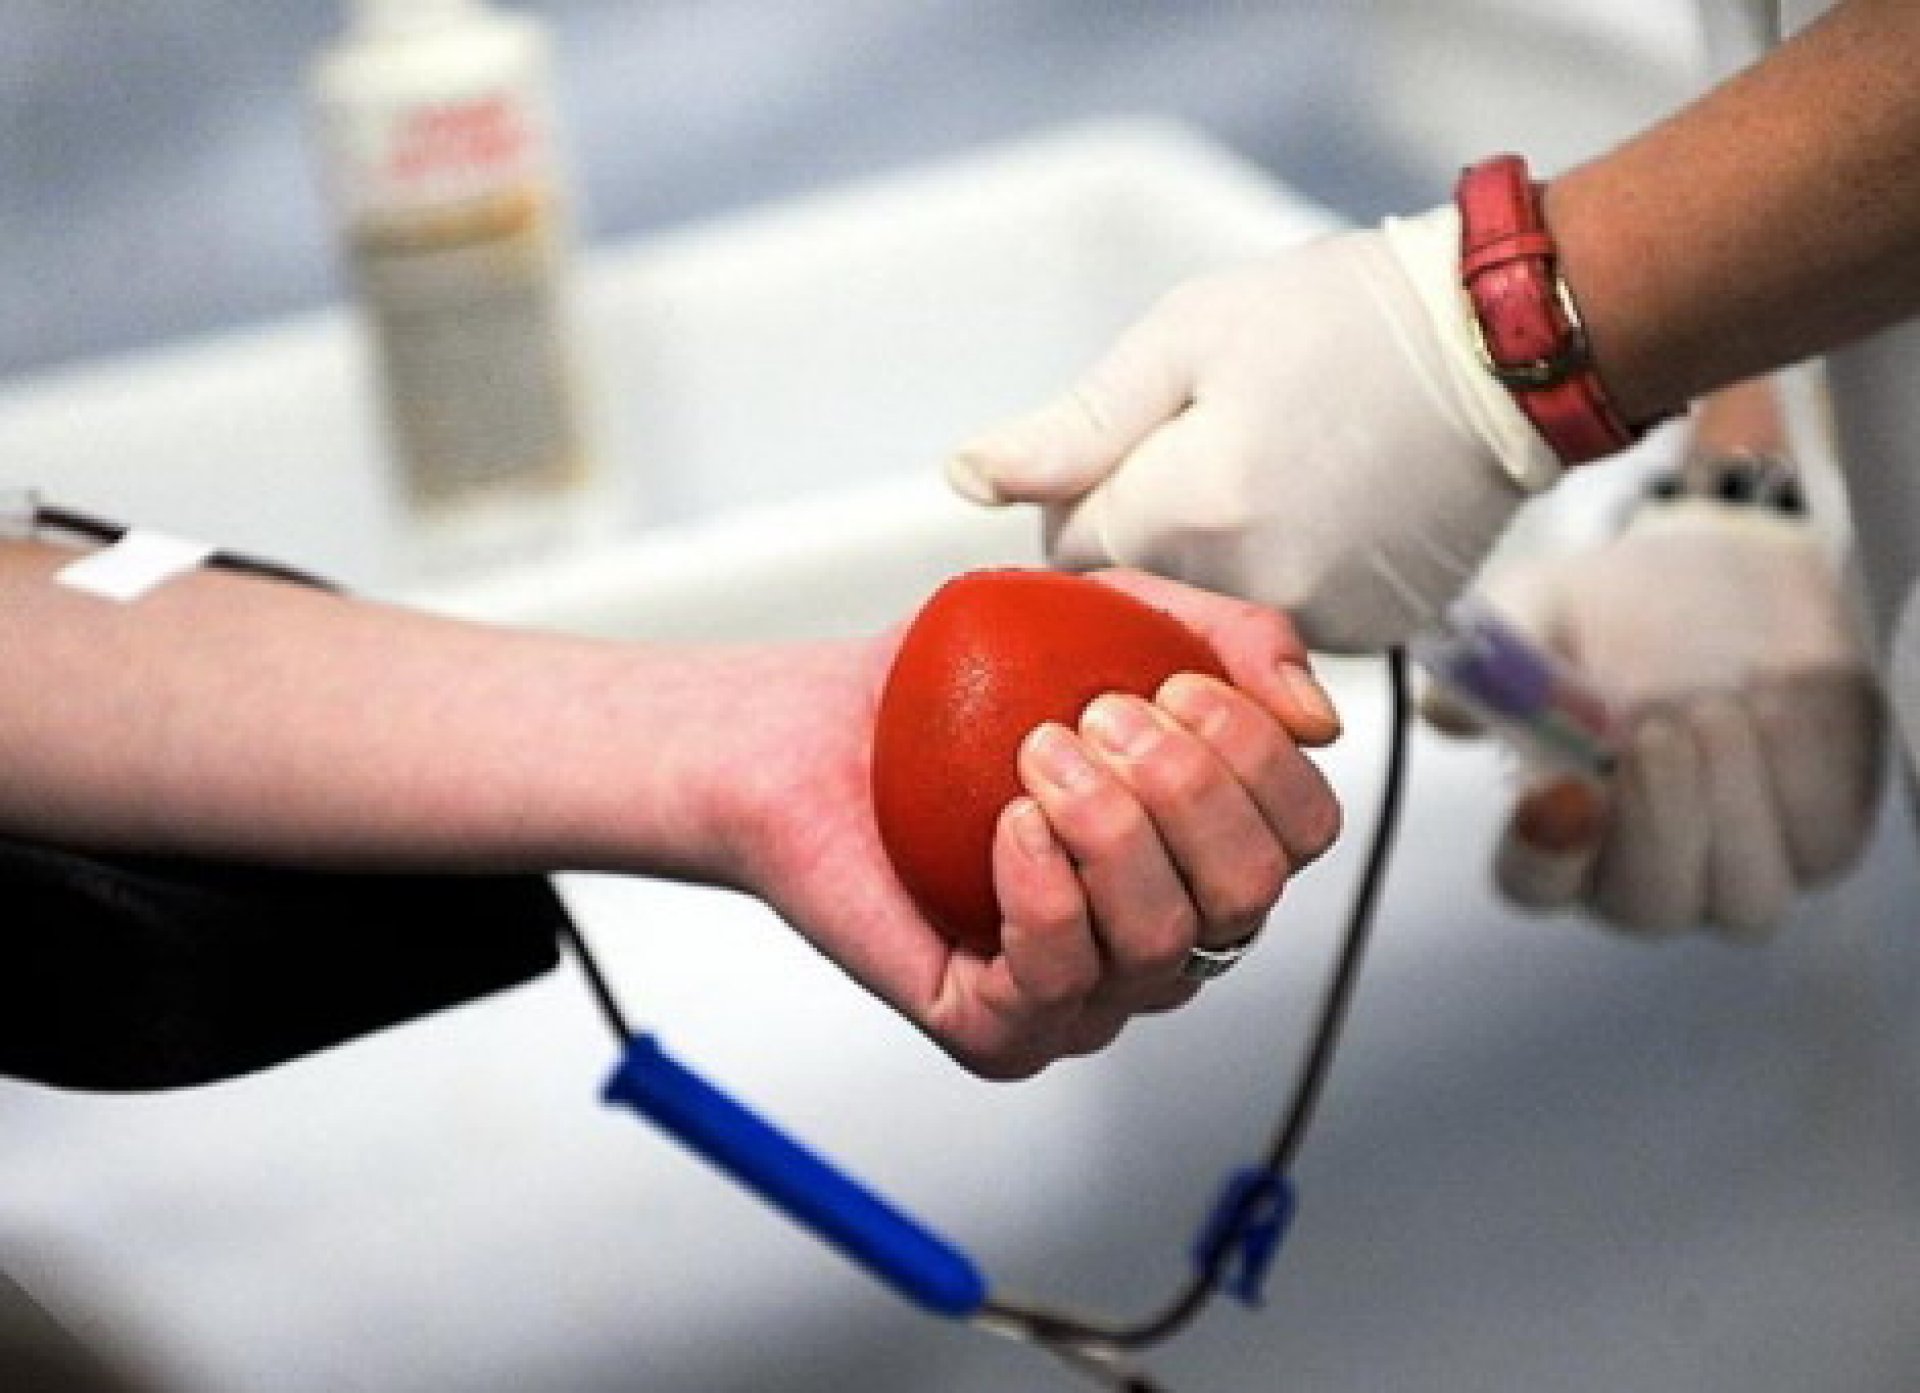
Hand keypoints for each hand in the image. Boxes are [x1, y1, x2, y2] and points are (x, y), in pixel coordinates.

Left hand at [710, 571, 1342, 1078]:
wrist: (812, 731)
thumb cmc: (957, 686)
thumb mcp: (1110, 614)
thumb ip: (1228, 636)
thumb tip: (1319, 719)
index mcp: (1201, 850)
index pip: (1301, 830)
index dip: (1259, 756)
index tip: (1171, 684)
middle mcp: (1161, 934)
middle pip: (1247, 893)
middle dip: (1183, 787)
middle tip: (1091, 716)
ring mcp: (1084, 994)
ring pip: (1162, 946)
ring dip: (1108, 829)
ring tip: (1034, 754)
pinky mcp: (995, 1030)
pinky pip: (1056, 989)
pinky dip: (1043, 895)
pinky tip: (1007, 825)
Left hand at [943, 207, 1558, 651]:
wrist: (1502, 341)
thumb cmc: (1342, 318)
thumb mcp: (1185, 338)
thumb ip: (1070, 426)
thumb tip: (966, 480)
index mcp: (1189, 511)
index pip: (1068, 550)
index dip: (1096, 491)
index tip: (1152, 440)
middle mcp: (1251, 588)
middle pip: (1140, 587)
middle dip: (1157, 525)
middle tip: (1231, 439)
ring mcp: (1320, 621)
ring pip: (1213, 608)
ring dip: (1224, 555)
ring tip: (1295, 466)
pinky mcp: (1372, 634)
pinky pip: (1284, 617)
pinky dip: (1290, 574)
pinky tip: (1336, 507)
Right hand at [1450, 495, 1882, 937]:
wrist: (1720, 574)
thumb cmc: (1607, 608)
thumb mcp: (1532, 611)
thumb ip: (1490, 658)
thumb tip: (1446, 711)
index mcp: (1558, 833)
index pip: (1537, 885)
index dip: (1544, 855)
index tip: (1555, 788)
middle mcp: (1645, 867)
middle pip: (1648, 908)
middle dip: (1655, 825)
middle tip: (1654, 729)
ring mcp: (1738, 859)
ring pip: (1745, 899)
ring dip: (1730, 805)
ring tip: (1716, 704)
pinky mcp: (1819, 828)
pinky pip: (1820, 836)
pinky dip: (1797, 768)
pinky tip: (1774, 698)